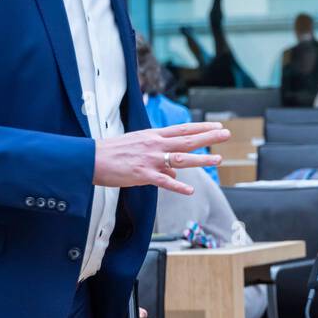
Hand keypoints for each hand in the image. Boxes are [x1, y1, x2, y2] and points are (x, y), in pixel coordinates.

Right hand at [93, 121, 229, 193]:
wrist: (91, 158)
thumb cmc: (113, 153)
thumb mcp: (138, 148)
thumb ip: (159, 159)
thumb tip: (176, 174)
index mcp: (153, 136)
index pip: (182, 129)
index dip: (201, 128)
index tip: (217, 127)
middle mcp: (154, 145)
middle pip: (187, 140)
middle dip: (208, 138)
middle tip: (226, 134)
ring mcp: (149, 159)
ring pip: (180, 158)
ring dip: (200, 159)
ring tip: (217, 159)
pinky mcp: (142, 174)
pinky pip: (162, 181)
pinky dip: (176, 186)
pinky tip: (188, 191)